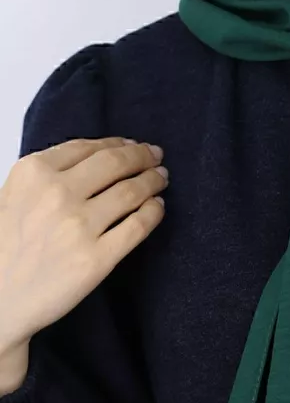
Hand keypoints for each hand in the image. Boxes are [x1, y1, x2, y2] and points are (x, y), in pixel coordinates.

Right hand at [0, 137, 168, 358]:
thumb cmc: (7, 247)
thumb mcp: (15, 195)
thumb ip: (50, 172)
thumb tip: (104, 153)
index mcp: (33, 173)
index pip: (90, 147)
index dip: (119, 144)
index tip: (134, 146)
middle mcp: (56, 194)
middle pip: (116, 163)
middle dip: (142, 156)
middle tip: (156, 157)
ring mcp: (78, 226)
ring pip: (132, 191)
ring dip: (153, 180)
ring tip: (161, 178)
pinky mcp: (96, 258)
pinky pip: (138, 225)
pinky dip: (154, 212)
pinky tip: (156, 207)